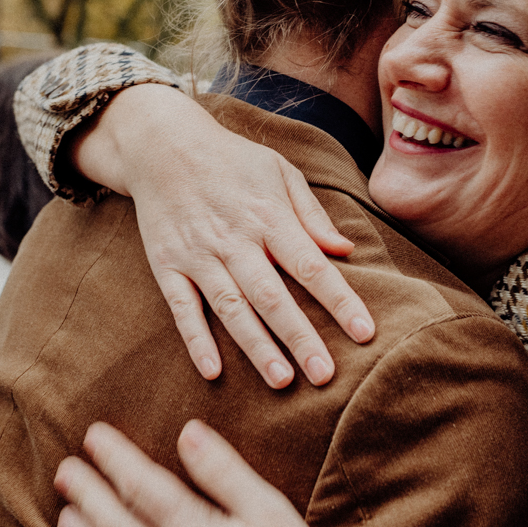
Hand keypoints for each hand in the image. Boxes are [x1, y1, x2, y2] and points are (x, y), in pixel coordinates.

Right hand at [77, 84, 373, 387]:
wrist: (162, 145)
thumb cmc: (232, 160)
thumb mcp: (279, 172)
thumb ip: (311, 214)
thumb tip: (345, 250)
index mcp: (269, 216)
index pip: (312, 266)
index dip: (339, 301)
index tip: (365, 333)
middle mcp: (235, 239)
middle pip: (272, 296)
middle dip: (300, 337)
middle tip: (325, 375)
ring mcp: (198, 255)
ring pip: (231, 308)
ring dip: (256, 346)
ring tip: (281, 381)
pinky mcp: (167, 265)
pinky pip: (182, 308)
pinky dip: (196, 340)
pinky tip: (213, 371)